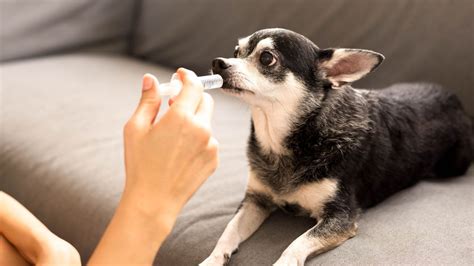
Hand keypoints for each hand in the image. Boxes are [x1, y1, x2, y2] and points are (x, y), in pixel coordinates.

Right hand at [123, 68, 218, 229]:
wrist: (154, 201)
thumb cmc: (140, 164)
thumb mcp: (136, 128)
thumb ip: (148, 100)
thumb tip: (150, 79)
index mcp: (181, 117)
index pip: (194, 85)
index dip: (187, 76)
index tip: (181, 74)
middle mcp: (201, 128)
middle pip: (204, 100)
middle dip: (192, 96)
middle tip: (174, 103)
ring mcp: (211, 144)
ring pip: (206, 121)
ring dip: (194, 119)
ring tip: (173, 137)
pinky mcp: (214, 158)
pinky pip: (209, 139)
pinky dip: (198, 138)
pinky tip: (180, 152)